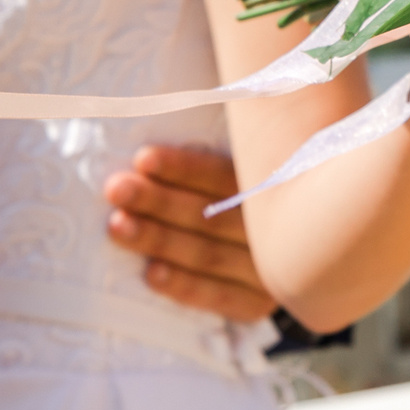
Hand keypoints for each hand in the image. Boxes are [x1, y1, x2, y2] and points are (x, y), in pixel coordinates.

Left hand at [103, 145, 278, 323]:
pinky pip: (219, 297)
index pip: (226, 176)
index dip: (184, 169)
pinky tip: (151, 274)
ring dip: (159, 240)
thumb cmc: (251, 193)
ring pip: (208, 254)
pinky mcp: (257, 302)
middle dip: (158, 202)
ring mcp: (270, 270)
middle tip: (116, 189)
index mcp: (279, 185)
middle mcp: (280, 228)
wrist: (293, 251)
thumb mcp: (253, 164)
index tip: (143, 159)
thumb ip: (235, 143)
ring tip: (117, 227)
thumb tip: (181, 106)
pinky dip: (184, 286)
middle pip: (211, 215)